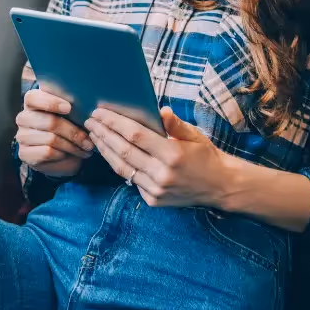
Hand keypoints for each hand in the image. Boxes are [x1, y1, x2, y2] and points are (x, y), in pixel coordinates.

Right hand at [15, 89, 94, 176]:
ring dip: (72, 145)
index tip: (69, 108)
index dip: (51, 102)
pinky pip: (47, 152)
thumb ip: (71, 106)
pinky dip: (64, 154)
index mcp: (32, 102)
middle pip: (49, 122)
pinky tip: (72, 155)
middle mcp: (23, 118)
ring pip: (51, 139)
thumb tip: (86, 105)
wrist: (60, 154)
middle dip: (73, 132)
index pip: (33, 98)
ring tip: (85, 148)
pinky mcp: (24, 153)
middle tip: (88, 140)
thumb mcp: (69, 114)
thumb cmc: (66, 127)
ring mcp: (22, 136)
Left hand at [85, 106, 230, 206]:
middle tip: (89, 121)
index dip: (114, 123)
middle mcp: (162, 174)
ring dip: (105, 150)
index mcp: (172, 154)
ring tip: (94, 135)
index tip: (99, 113)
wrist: (219, 186)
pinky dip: (118, 165)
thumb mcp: (195, 135)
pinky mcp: (153, 200)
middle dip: (103, 134)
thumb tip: (160, 110)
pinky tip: (108, 153)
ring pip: (122, 168)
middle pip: (123, 151)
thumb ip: (175, 124)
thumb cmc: (205, 155)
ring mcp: (156, 189)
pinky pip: (130, 180)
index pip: (135, 135)